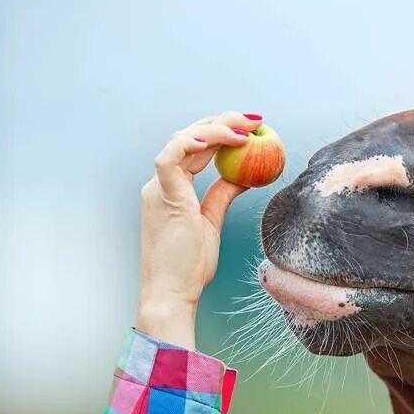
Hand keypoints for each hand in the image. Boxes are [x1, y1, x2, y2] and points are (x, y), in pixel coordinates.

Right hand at [137, 111, 262, 349]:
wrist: (171, 293)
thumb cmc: (189, 266)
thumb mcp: (211, 222)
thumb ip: (222, 194)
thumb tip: (242, 176)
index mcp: (170, 188)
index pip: (195, 149)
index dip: (221, 133)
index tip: (251, 128)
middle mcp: (160, 183)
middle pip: (189, 137)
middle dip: (222, 122)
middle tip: (255, 120)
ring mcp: (158, 188)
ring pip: (182, 140)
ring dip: (216, 128)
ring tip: (246, 127)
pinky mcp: (163, 197)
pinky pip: (172, 158)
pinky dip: (195, 142)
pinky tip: (225, 139)